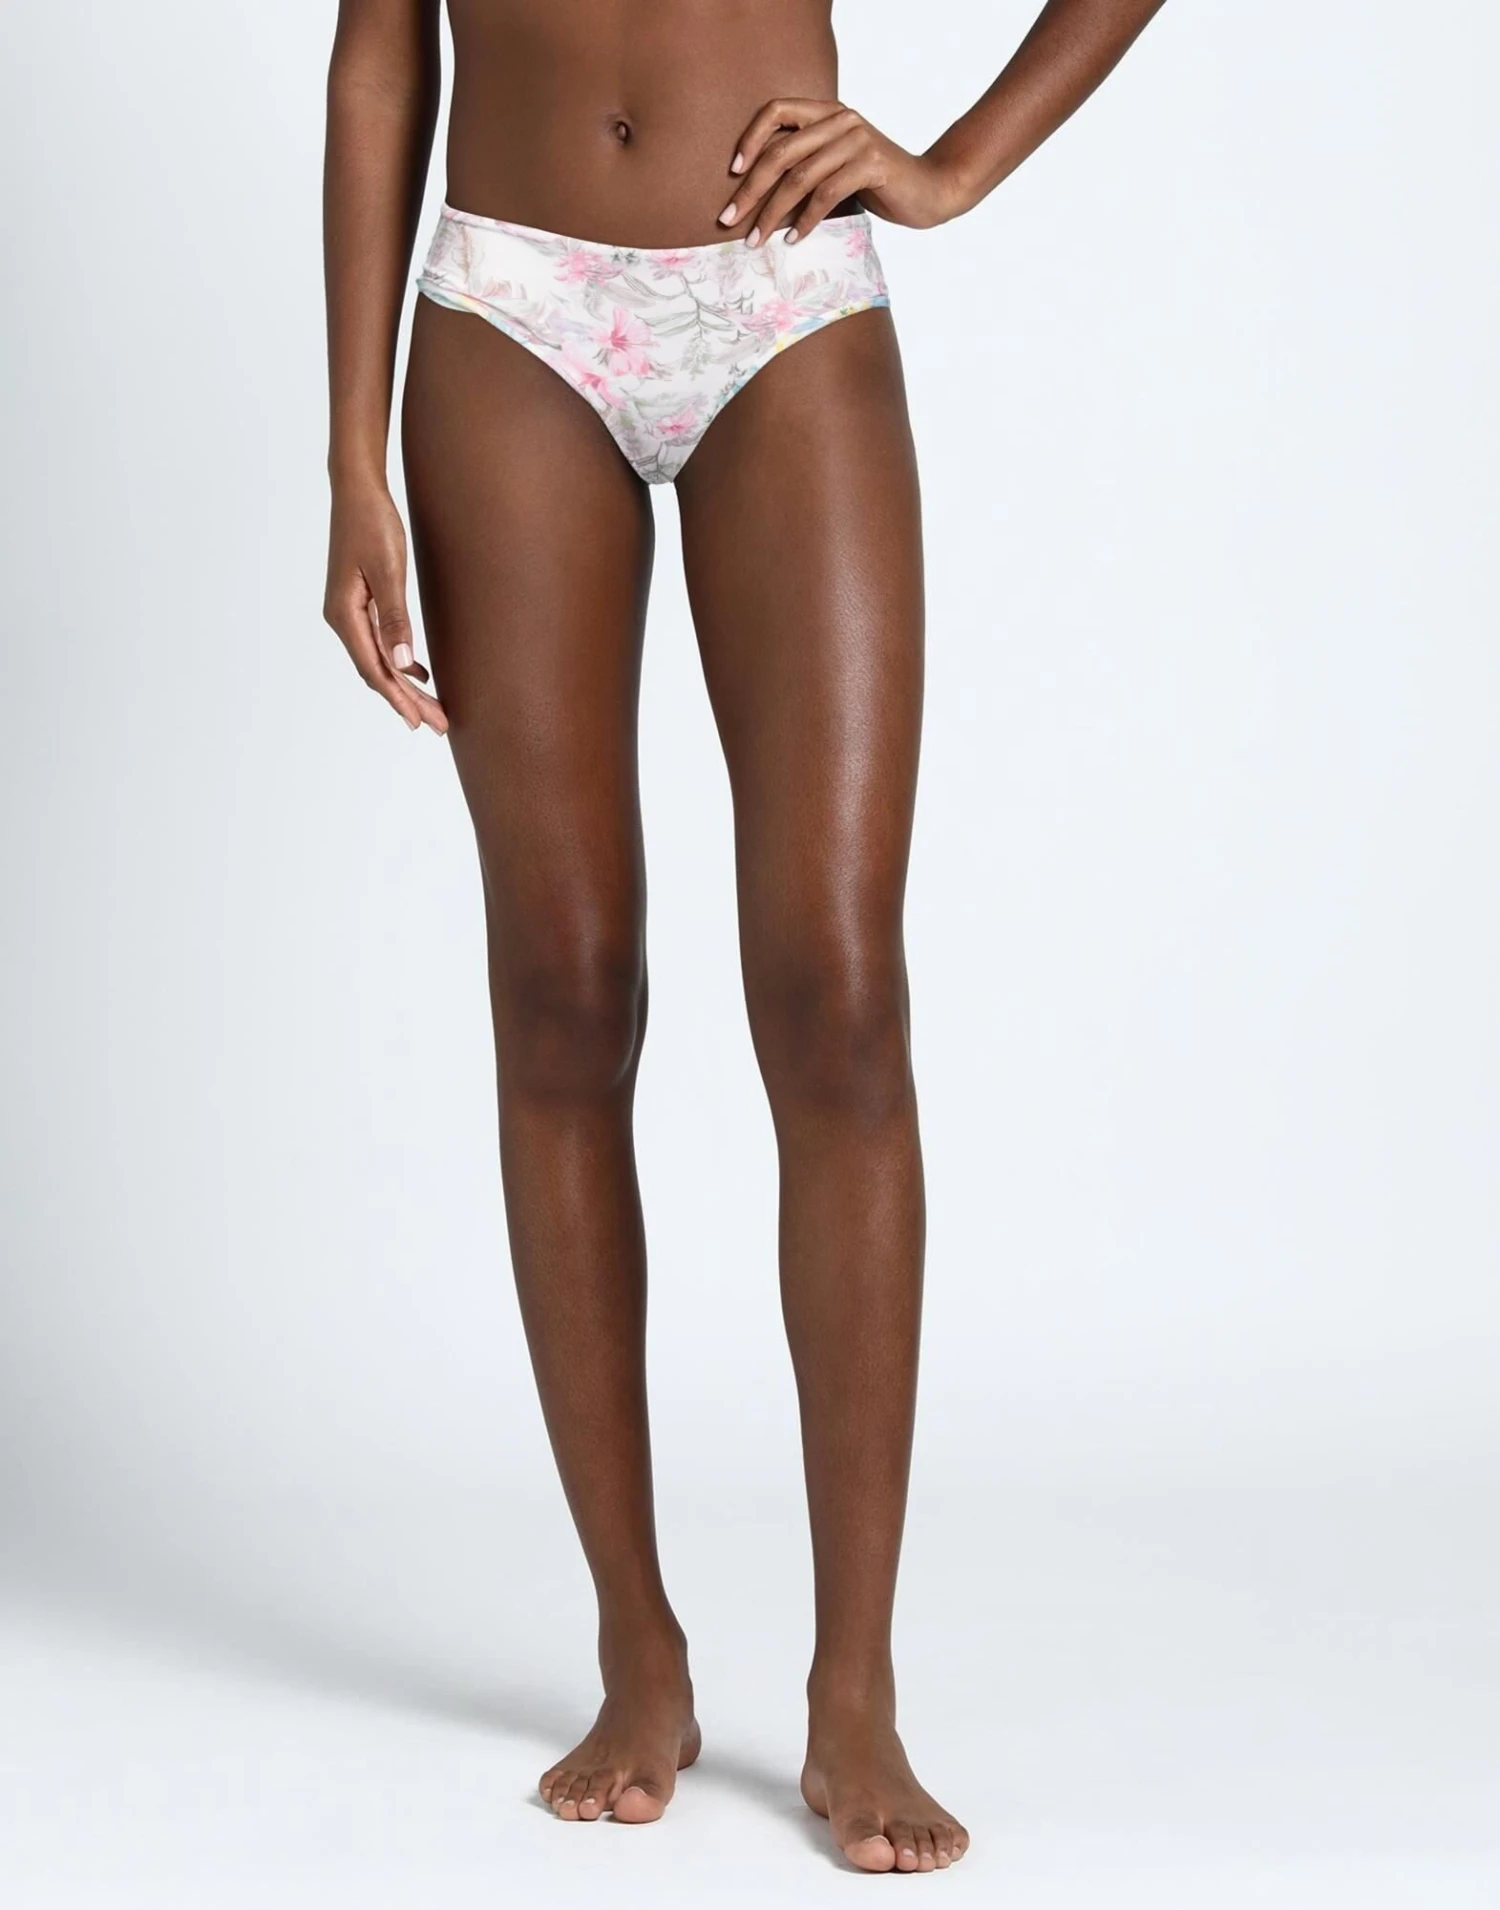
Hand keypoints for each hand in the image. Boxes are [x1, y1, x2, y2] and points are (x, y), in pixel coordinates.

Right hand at [323, 481, 446, 734]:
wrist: (357, 490)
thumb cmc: (373, 523)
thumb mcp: (389, 570)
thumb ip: (394, 617)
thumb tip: (403, 663)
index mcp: (344, 615)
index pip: (374, 669)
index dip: (399, 698)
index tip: (421, 722)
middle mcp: (342, 618)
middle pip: (377, 671)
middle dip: (408, 700)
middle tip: (439, 725)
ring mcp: (349, 611)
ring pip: (379, 660)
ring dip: (405, 685)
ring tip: (433, 709)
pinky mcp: (360, 602)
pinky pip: (379, 643)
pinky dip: (399, 662)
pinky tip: (419, 672)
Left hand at [718, 98, 967, 248]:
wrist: (931, 190)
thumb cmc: (879, 185)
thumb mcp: (838, 168)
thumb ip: (808, 166)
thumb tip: (759, 194)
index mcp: (829, 113)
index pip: (777, 110)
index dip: (751, 137)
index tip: (733, 171)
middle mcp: (841, 119)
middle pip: (781, 151)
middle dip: (751, 189)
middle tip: (730, 219)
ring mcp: (857, 140)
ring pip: (800, 177)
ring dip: (773, 213)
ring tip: (756, 240)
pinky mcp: (871, 165)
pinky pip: (826, 194)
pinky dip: (805, 221)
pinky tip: (793, 240)